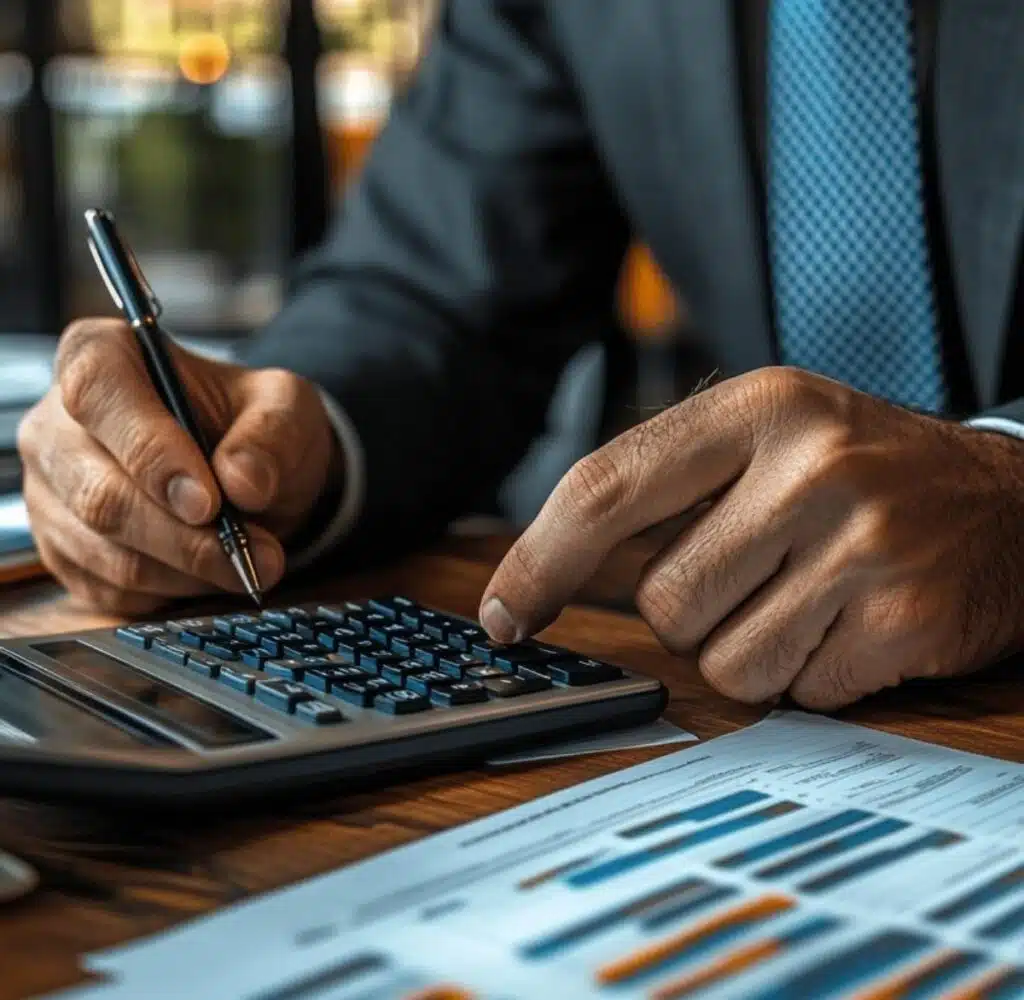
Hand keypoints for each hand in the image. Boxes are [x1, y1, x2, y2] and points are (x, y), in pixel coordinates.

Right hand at [18, 319, 340, 613]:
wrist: (245, 472)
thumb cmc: (252, 424)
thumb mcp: (286, 408)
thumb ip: (272, 435)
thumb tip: (243, 482)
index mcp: (101, 355)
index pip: (99, 393)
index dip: (150, 451)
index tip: (208, 502)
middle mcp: (57, 423)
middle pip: (101, 491)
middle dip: (185, 536)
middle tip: (252, 554)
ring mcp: (53, 491)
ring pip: (107, 550)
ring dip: (189, 569)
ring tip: (251, 563)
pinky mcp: (65, 549)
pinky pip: (111, 586)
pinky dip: (173, 589)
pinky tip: (211, 571)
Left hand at [481, 368, 1023, 709]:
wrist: (1008, 504)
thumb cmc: (859, 473)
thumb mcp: (768, 437)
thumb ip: (665, 487)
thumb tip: (544, 571)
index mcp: (759, 406)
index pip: (607, 487)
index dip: (540, 559)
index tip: (504, 612)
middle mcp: (811, 466)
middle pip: (662, 601)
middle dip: (692, 610)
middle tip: (758, 572)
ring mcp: (863, 544)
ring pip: (720, 661)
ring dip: (747, 648)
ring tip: (807, 597)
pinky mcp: (902, 621)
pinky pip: (792, 692)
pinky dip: (807, 674)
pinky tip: (851, 624)